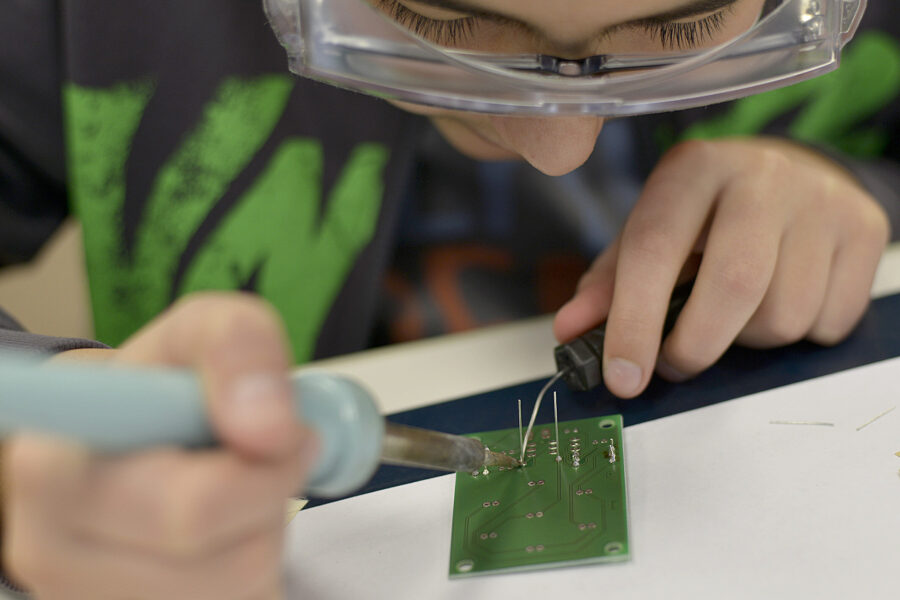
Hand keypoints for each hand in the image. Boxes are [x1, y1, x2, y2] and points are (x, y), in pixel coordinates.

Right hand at [1, 293, 316, 599]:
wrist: (125, 444)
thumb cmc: (156, 389)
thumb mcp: (199, 331)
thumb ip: (237, 347)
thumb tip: (270, 430)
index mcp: (52, 463)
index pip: (153, 490)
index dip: (241, 470)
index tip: (280, 435)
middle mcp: (50, 545)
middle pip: (203, 530)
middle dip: (266, 479)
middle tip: (281, 443)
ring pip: (235, 576)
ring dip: (266, 520)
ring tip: (239, 481)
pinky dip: (259, 558)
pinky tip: (233, 527)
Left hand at [554, 138, 889, 397]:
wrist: (791, 173)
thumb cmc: (705, 214)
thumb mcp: (649, 234)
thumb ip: (608, 284)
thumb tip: (571, 332)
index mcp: (692, 169)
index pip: (655, 249)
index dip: (635, 322)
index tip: (623, 376)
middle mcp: (761, 175)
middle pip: (735, 287)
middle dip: (696, 347)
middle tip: (675, 363)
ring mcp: (821, 200)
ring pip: (784, 315)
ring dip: (748, 340)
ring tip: (734, 312)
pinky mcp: (865, 229)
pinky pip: (828, 323)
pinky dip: (798, 336)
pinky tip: (780, 299)